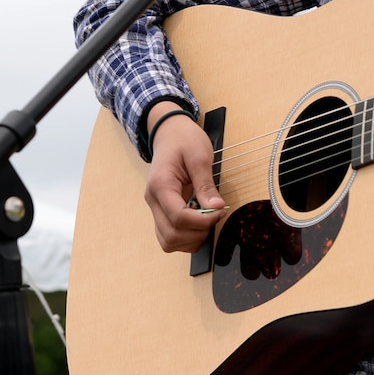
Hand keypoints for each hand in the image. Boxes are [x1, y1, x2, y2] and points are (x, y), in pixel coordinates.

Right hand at [143, 102, 225, 252]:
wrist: (170, 133)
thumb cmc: (184, 140)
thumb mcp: (199, 156)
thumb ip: (206, 184)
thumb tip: (217, 208)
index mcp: (160, 186)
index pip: (178, 217)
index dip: (202, 221)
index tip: (221, 211)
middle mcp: (153, 201)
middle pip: (171, 235)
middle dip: (198, 232)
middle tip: (215, 215)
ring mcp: (155, 208)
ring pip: (168, 241)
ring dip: (191, 238)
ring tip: (207, 220)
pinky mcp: (161, 211)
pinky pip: (169, 235)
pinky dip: (186, 237)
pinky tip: (199, 222)